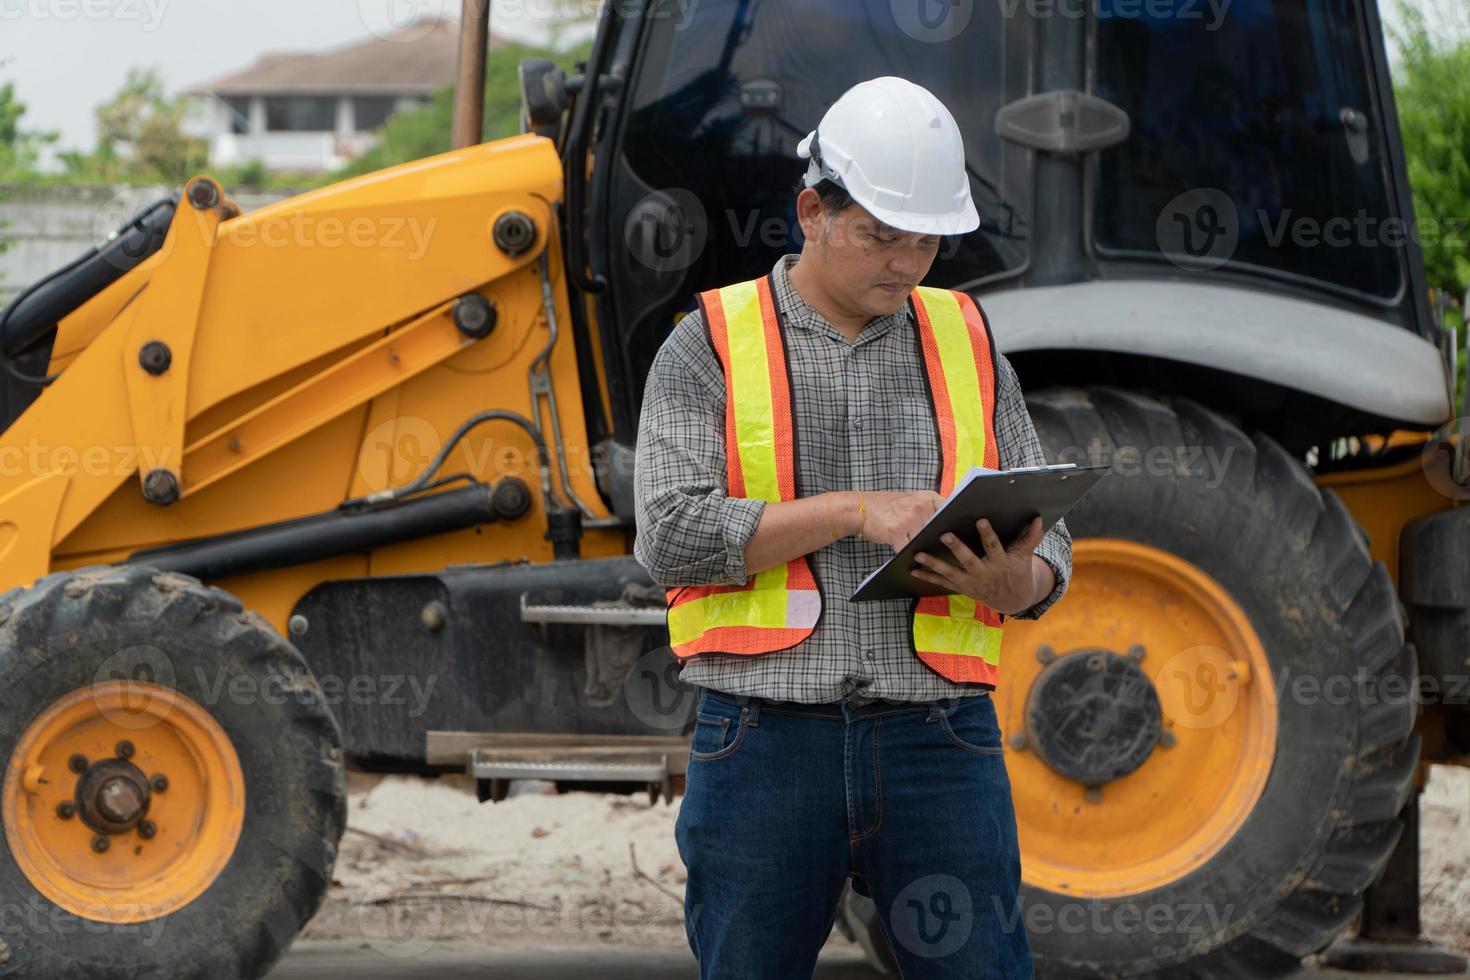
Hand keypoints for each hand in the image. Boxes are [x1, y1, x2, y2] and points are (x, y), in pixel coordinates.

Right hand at [861, 490, 945, 549]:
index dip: (953, 522)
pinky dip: (906, 553)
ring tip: (913, 545)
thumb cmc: (884, 506)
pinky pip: (908, 549)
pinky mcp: (897, 532)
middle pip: (939, 530)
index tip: (954, 530)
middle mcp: (921, 506)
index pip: (950, 510)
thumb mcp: (910, 500)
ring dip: (920, 548)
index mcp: (927, 498)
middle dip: (935, 538)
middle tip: (930, 541)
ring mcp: (910, 519)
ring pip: (924, 541)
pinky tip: (902, 550)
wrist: (859, 509)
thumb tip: (946, 524)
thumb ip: (928, 508)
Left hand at [910, 516, 1046, 615]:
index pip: (994, 546)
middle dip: (957, 548)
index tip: (980, 520)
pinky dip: (927, 576)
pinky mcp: (961, 587)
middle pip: (969, 560)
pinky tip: (913, 569)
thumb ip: (1031, 537)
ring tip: (919, 554)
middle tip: (944, 534)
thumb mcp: (1025, 555)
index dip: (988, 534)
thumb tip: (1039, 518)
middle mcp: (984, 574)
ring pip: (951, 572)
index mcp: (1001, 563)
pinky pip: (942, 582)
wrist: (1012, 599)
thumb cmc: (1017, 571)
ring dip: (933, 564)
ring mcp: (971, 582)